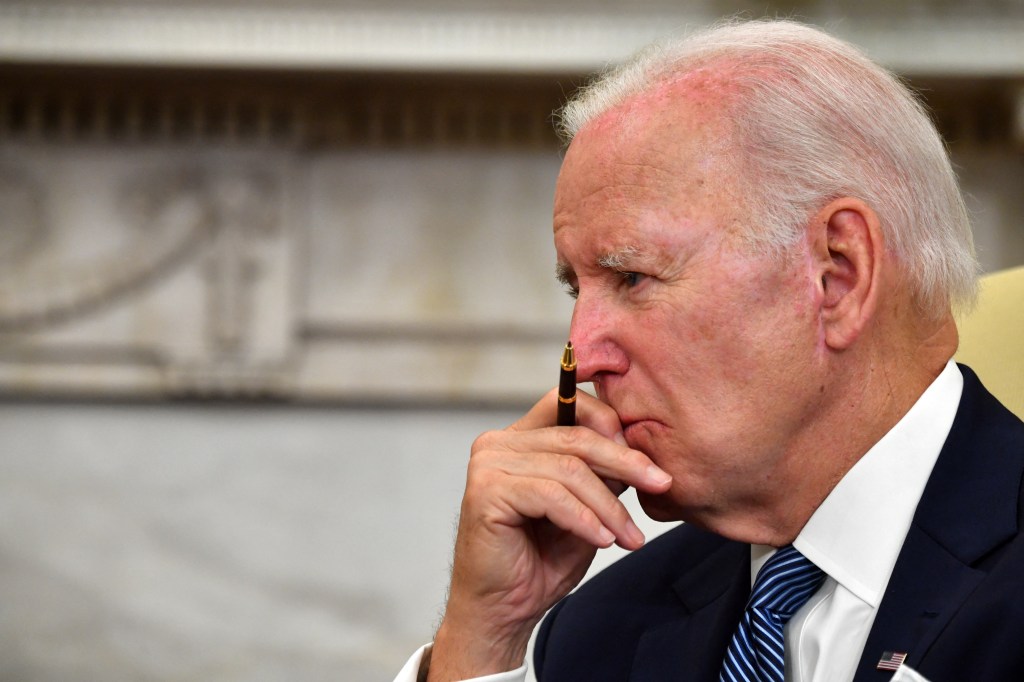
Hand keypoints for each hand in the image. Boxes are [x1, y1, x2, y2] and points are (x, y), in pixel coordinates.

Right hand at [428, 389, 672, 679]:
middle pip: (575, 437)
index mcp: (519, 438)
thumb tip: (638, 453)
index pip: (567, 404)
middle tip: (660, 485)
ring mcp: (488, 464)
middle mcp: (498, 444)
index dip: (610, 424)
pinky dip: (584, 519)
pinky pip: (552, 496)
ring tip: (629, 536)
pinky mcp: (486, 491)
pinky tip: (603, 541)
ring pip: (569, 469)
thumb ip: (600, 475)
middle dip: (626, 463)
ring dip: (608, 506)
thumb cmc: (538, 561)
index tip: (648, 463)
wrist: (502, 611)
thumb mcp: (584, 508)